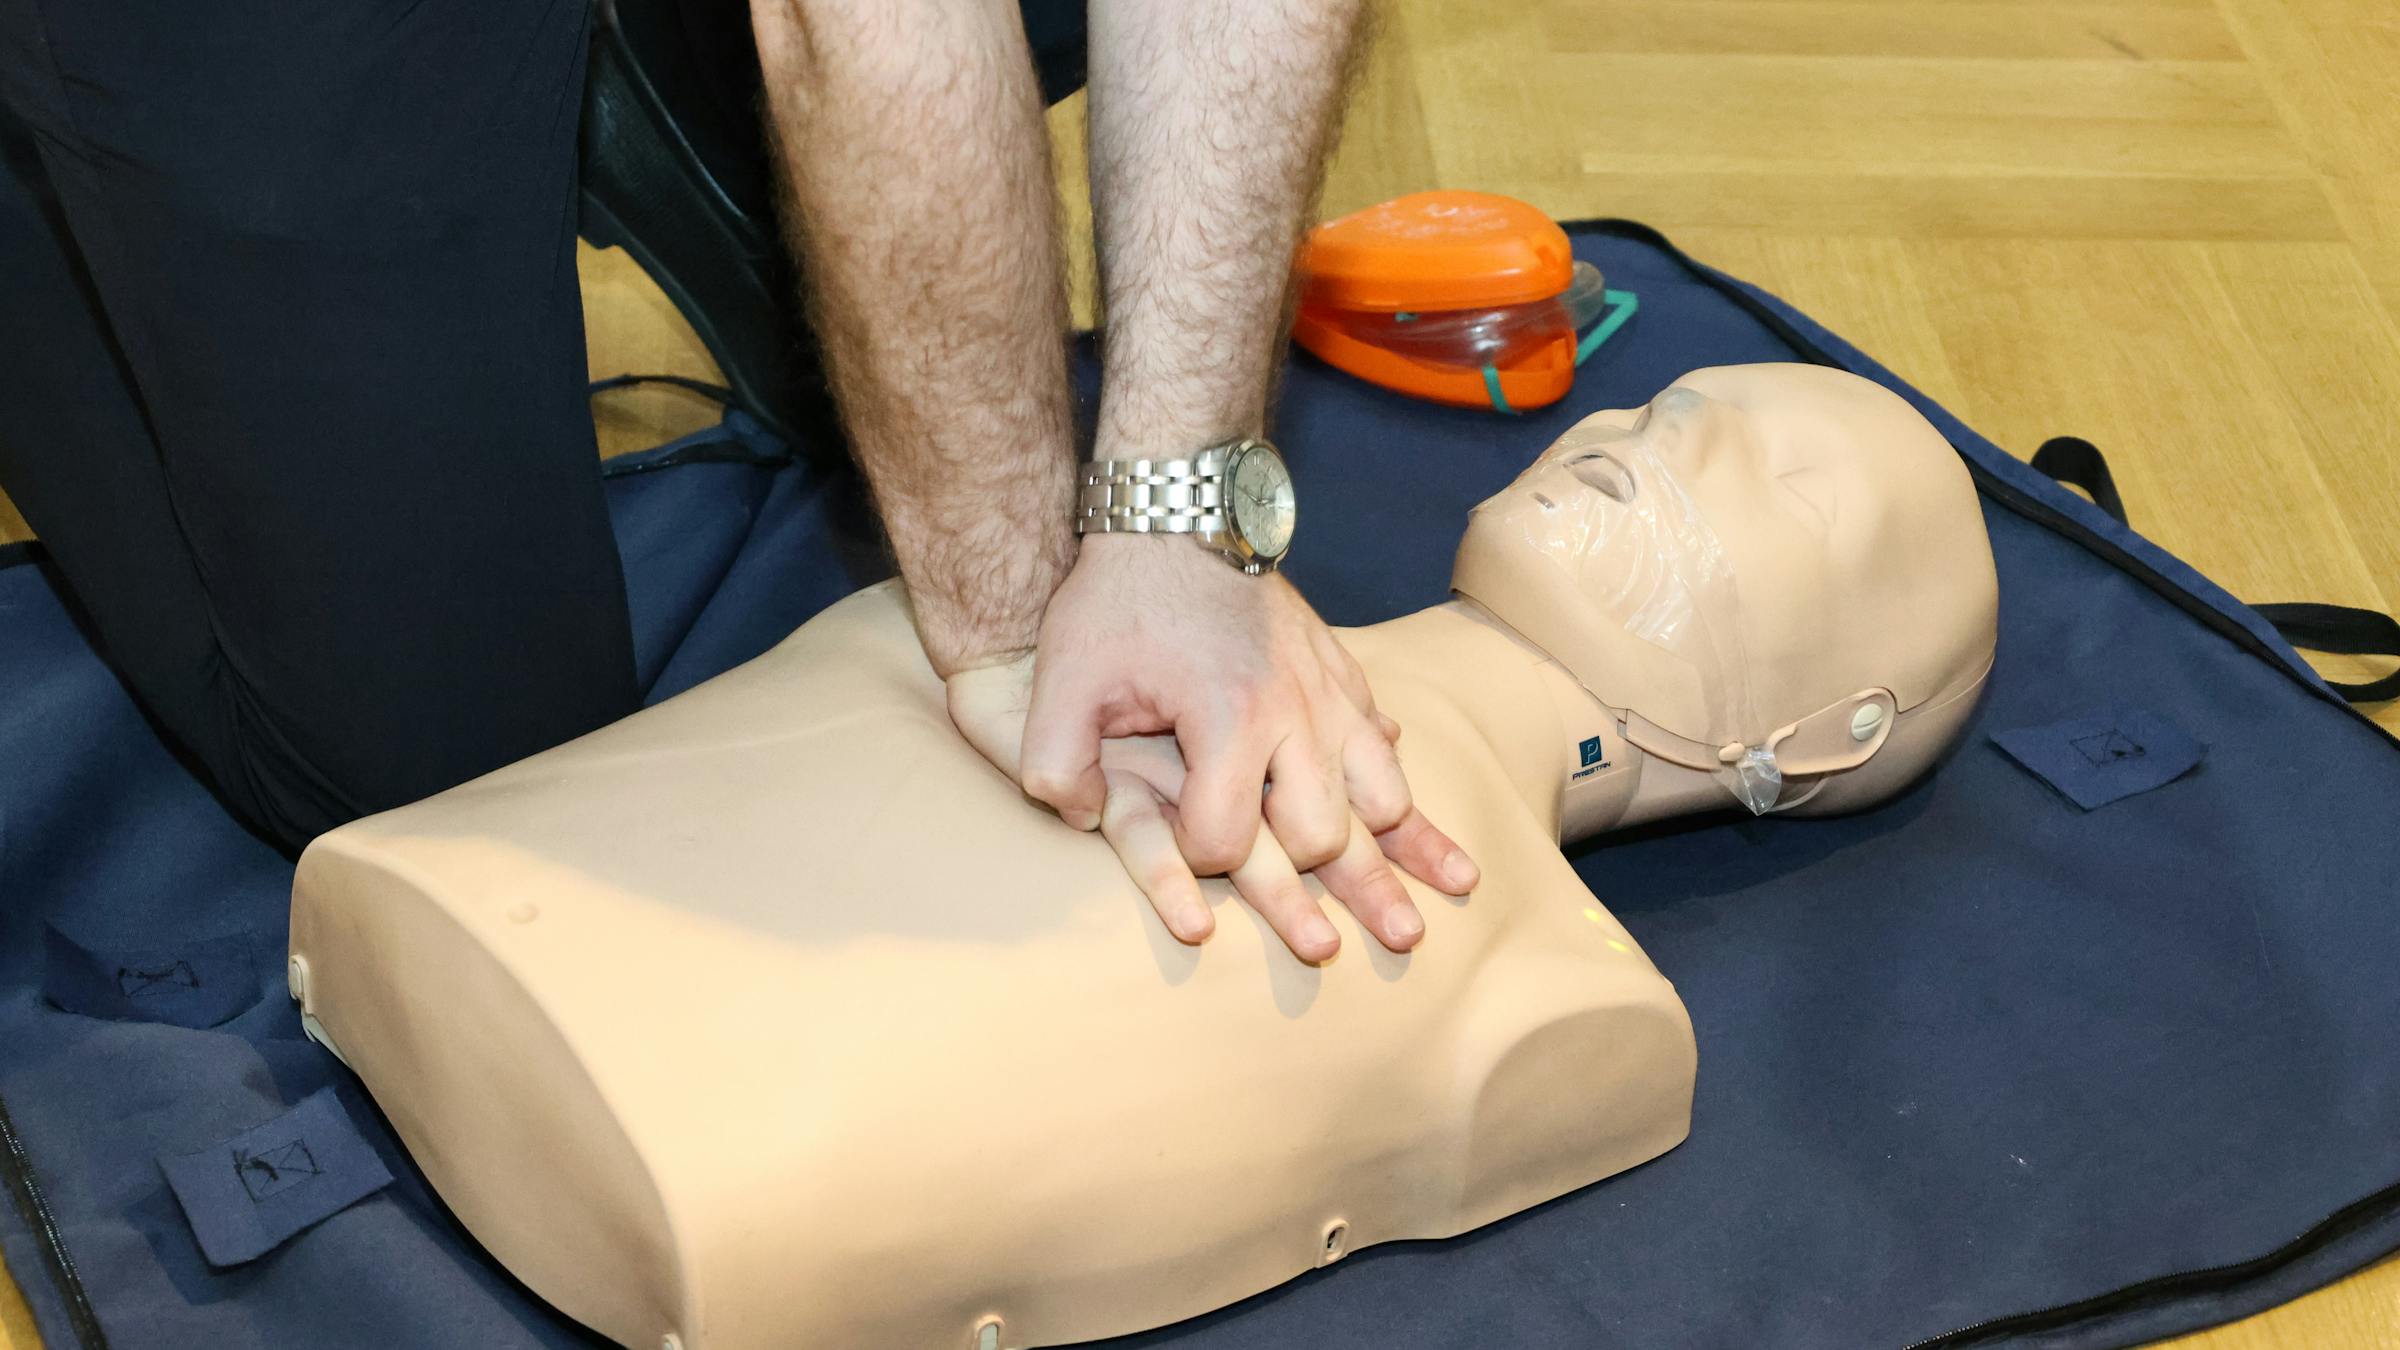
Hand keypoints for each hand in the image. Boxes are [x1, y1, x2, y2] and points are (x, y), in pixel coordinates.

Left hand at [985, 534, 1474, 953]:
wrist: (1177, 511)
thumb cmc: (1115, 600)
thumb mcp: (1063, 680)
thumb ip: (1056, 764)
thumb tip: (1084, 822)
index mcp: (1229, 720)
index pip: (1228, 842)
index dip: (1198, 860)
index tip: (1182, 842)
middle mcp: (1296, 713)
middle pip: (1324, 836)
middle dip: (1301, 870)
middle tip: (1294, 890)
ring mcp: (1330, 691)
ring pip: (1385, 795)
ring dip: (1381, 841)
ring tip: (1410, 881)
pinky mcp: (1344, 670)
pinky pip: (1386, 740)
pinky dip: (1388, 779)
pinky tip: (1394, 806)